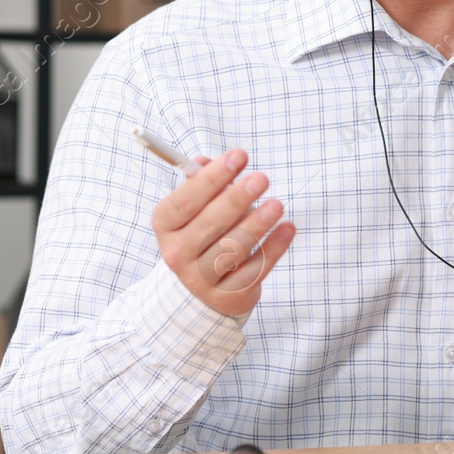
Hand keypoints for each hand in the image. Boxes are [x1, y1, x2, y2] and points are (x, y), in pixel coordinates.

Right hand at [150, 148, 297, 316]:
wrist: (197, 292)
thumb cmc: (201, 235)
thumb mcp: (194, 210)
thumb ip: (200, 183)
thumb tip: (204, 161)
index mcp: (166, 226)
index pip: (185, 200)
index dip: (211, 178)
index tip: (239, 156)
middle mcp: (177, 253)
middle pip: (209, 224)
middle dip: (237, 199)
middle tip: (261, 179)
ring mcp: (200, 279)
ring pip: (233, 248)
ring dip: (257, 224)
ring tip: (277, 205)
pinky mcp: (226, 296)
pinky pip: (253, 270)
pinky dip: (273, 248)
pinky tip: (288, 228)